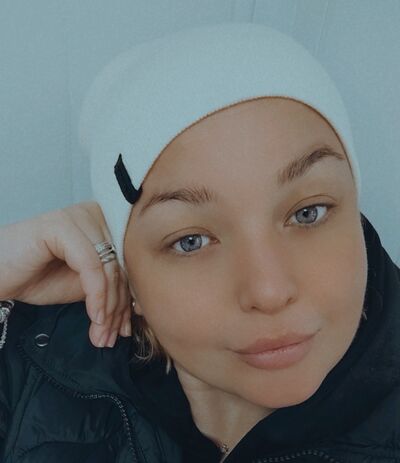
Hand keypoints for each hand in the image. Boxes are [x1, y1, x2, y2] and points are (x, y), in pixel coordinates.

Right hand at [0, 201, 131, 346]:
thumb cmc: (36, 277)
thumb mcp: (82, 285)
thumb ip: (110, 287)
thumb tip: (141, 306)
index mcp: (103, 223)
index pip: (128, 262)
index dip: (129, 297)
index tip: (127, 328)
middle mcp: (94, 214)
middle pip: (120, 265)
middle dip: (119, 308)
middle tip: (112, 337)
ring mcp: (78, 216)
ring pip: (109, 267)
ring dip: (109, 307)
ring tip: (102, 335)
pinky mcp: (62, 226)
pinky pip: (91, 266)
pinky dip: (97, 295)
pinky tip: (95, 317)